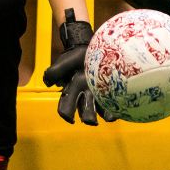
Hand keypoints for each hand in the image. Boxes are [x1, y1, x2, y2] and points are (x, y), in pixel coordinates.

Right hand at [43, 9, 115, 124]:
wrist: (88, 48)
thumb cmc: (74, 57)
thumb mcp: (63, 62)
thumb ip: (55, 71)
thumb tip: (48, 82)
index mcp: (71, 91)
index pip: (65, 106)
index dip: (66, 113)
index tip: (69, 117)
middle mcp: (84, 96)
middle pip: (84, 111)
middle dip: (88, 117)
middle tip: (92, 121)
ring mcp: (97, 94)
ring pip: (100, 109)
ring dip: (105, 114)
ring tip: (110, 117)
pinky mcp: (109, 89)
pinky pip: (113, 100)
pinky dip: (117, 104)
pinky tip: (122, 106)